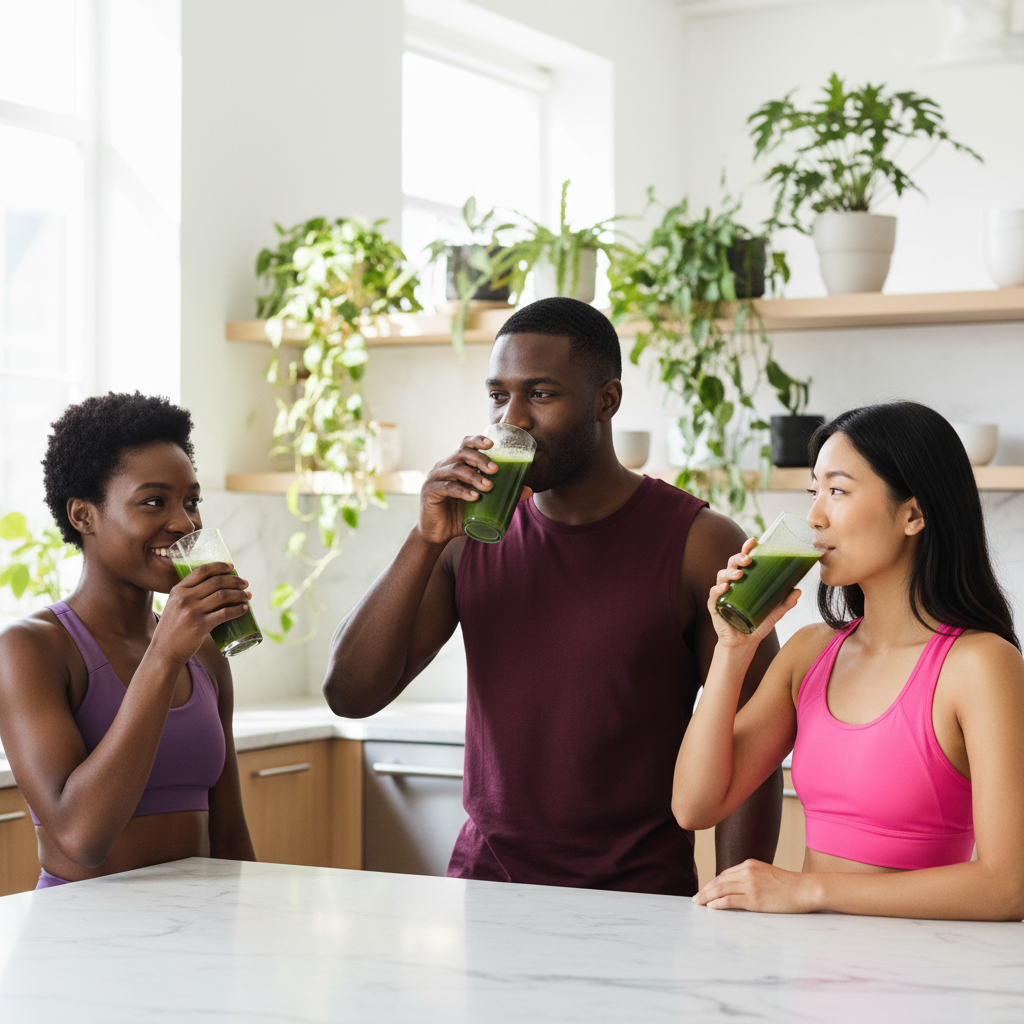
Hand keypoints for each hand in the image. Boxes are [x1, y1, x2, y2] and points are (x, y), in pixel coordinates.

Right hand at [151, 562, 250, 664]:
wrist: (163, 652)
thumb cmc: (172, 629)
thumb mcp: (174, 606)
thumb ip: (188, 596)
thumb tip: (212, 588)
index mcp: (178, 590)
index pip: (202, 571)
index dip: (219, 566)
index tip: (232, 567)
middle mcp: (185, 598)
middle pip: (216, 582)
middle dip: (235, 580)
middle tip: (245, 584)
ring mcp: (192, 611)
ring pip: (223, 595)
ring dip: (239, 594)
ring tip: (247, 596)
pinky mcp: (200, 626)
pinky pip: (225, 613)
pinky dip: (238, 610)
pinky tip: (244, 609)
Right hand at [416, 435, 532, 545]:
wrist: (437, 534)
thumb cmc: (459, 515)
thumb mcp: (482, 504)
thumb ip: (502, 495)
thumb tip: (528, 490)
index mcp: (455, 464)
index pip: (465, 445)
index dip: (477, 441)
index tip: (492, 444)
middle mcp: (443, 467)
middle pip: (462, 453)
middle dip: (480, 459)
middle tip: (495, 470)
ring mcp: (434, 478)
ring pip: (455, 469)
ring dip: (474, 476)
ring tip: (489, 487)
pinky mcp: (429, 492)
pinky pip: (446, 487)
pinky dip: (461, 491)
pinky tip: (474, 497)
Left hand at [692, 858, 815, 913]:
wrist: (804, 889)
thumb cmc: (788, 885)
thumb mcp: (766, 873)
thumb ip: (751, 877)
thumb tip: (736, 887)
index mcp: (749, 864)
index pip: (724, 874)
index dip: (712, 883)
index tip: (705, 890)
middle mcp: (747, 872)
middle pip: (719, 881)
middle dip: (705, 890)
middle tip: (696, 898)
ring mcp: (749, 885)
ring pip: (721, 890)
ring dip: (707, 896)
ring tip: (698, 903)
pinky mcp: (754, 900)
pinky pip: (730, 901)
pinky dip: (718, 903)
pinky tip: (711, 907)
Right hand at [708, 538, 800, 647]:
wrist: (743, 645)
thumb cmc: (755, 625)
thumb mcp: (774, 613)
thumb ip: (785, 603)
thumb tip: (798, 590)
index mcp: (744, 581)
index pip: (743, 561)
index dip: (746, 549)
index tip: (754, 541)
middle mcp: (731, 584)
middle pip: (731, 565)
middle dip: (738, 558)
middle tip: (748, 559)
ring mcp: (721, 595)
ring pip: (721, 576)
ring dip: (729, 572)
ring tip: (739, 574)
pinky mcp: (715, 607)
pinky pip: (713, 595)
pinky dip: (717, 590)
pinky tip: (724, 587)